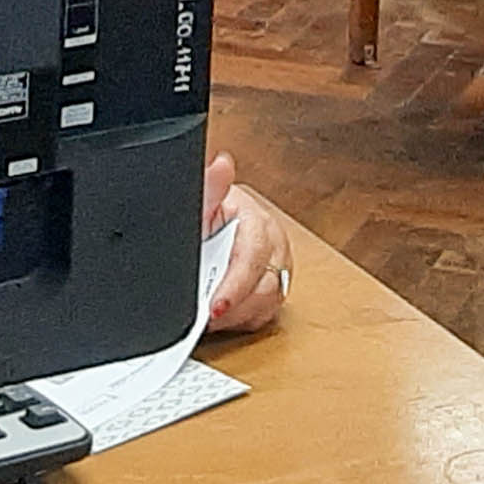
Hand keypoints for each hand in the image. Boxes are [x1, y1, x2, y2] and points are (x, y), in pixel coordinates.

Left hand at [199, 153, 289, 334]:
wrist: (214, 223)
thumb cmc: (210, 213)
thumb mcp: (205, 202)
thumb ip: (211, 187)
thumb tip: (222, 164)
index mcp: (257, 221)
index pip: (253, 258)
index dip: (234, 287)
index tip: (215, 307)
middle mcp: (275, 244)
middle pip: (264, 287)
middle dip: (233, 307)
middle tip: (205, 318)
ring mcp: (278, 267)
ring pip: (267, 303)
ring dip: (237, 314)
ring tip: (210, 316)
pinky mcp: (275, 288)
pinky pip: (264, 313)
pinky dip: (242, 318)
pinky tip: (224, 313)